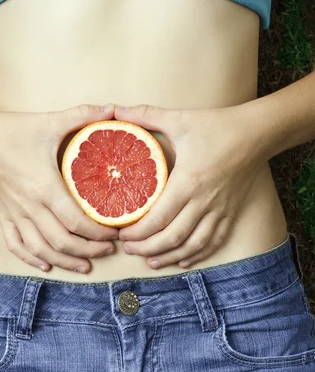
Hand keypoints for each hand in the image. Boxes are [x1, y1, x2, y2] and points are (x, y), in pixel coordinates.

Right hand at [0, 103, 118, 273]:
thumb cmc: (13, 130)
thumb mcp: (50, 121)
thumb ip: (84, 115)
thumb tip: (115, 109)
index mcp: (44, 187)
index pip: (76, 222)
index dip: (98, 233)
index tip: (114, 234)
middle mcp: (29, 206)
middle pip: (62, 241)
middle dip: (88, 251)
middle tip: (108, 250)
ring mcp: (13, 214)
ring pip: (41, 249)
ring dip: (65, 261)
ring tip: (85, 266)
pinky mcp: (2, 216)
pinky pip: (15, 245)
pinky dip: (31, 259)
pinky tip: (47, 264)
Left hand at [113, 103, 265, 268]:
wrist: (256, 133)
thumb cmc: (217, 126)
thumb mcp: (179, 119)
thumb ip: (145, 116)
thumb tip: (115, 109)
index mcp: (188, 181)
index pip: (158, 218)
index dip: (138, 233)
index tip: (122, 235)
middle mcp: (204, 201)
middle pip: (172, 237)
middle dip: (148, 248)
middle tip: (130, 250)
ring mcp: (219, 210)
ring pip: (193, 245)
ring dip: (170, 257)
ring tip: (151, 261)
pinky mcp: (230, 213)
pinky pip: (214, 242)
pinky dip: (197, 255)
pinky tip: (183, 261)